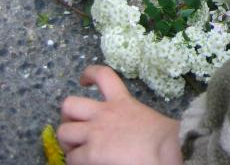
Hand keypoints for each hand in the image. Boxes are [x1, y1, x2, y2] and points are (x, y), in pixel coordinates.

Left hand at [57, 65, 182, 164]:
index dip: (89, 74)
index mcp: (123, 102)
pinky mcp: (90, 153)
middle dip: (67, 117)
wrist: (164, 155)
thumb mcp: (152, 119)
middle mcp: (104, 114)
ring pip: (63, 132)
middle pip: (70, 104)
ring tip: (77, 149)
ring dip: (68, 142)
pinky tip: (87, 164)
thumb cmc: (166, 140)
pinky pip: (71, 158)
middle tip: (75, 127)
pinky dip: (76, 162)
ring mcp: (95, 133)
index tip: (83, 80)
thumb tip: (135, 130)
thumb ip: (137, 118)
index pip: (103, 75)